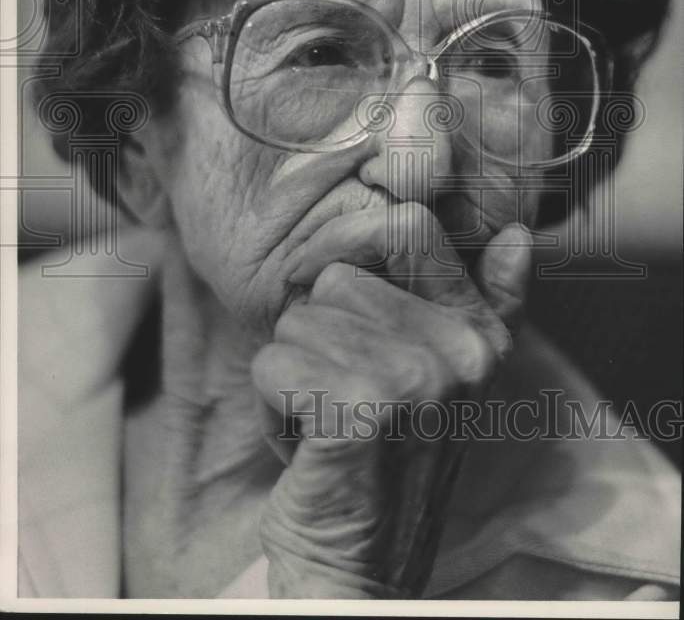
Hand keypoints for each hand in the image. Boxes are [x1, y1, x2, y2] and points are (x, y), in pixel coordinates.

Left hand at [251, 204, 530, 597]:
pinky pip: (273, 365)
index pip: (409, 232)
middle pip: (334, 281)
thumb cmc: (389, 460)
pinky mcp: (361, 409)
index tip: (346, 321)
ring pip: (297, 321)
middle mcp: (460, 350)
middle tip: (348, 400)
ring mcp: (415, 378)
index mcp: (481, 334)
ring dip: (295, 375)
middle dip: (320, 340)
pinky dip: (273, 408)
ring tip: (332, 422)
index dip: (353, 268)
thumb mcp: (445, 379)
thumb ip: (486, 304)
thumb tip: (515, 234)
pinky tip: (309, 446)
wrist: (357, 566)